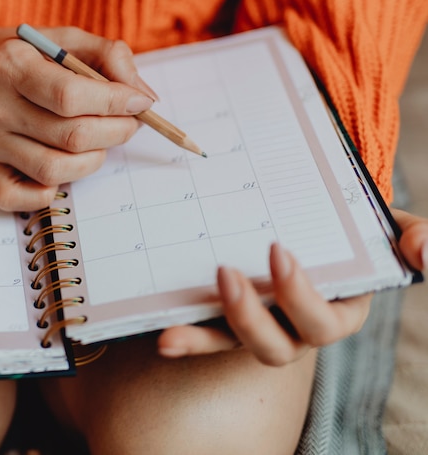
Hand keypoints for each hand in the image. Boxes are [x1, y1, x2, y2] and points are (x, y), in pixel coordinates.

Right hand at [0, 18, 156, 210]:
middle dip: (116, 132)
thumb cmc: (23, 52)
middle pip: (70, 136)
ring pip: (53, 170)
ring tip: (99, 140)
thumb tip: (143, 98)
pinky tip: (62, 167)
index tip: (140, 102)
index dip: (115, 102)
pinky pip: (17, 197)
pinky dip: (47, 193)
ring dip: (92, 160)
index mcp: (11, 64)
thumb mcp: (64, 37)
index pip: (70, 96)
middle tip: (129, 122)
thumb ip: (109, 56)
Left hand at [157, 208, 427, 365]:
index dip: (300, 294)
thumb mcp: (387, 226)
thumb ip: (413, 236)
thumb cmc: (352, 226)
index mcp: (338, 310)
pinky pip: (206, 335)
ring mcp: (259, 325)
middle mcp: (296, 327)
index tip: (278, 250)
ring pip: (235, 346)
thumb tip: (424, 253)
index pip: (323, 319)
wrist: (313, 218)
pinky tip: (162, 335)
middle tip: (225, 273)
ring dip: (206, 336)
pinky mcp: (226, 319)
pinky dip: (186, 338)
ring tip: (173, 326)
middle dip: (250, 316)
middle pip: (276, 345)